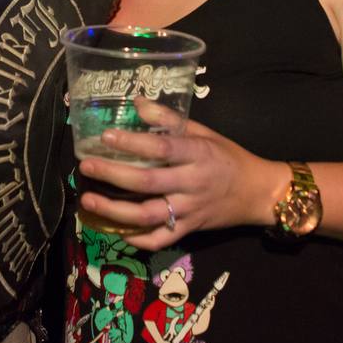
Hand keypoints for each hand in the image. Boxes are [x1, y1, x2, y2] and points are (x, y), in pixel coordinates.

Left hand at [77, 98, 284, 250]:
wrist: (257, 193)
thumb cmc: (227, 157)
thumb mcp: (204, 132)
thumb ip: (170, 120)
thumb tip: (137, 102)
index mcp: (198, 154)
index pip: (161, 148)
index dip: (132, 143)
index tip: (105, 137)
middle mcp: (192, 183)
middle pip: (148, 182)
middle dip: (113, 175)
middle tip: (86, 166)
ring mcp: (190, 209)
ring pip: (148, 215)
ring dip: (114, 211)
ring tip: (88, 201)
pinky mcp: (189, 229)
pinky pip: (159, 239)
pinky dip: (136, 238)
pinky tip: (114, 229)